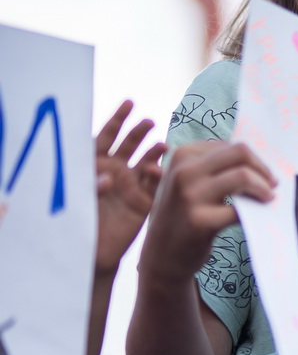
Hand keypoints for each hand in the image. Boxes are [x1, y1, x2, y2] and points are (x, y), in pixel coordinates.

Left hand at [95, 101, 163, 274]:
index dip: (117, 120)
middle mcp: (114, 171)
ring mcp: (130, 185)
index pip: (105, 136)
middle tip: (149, 123)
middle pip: (128, 145)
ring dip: (153, 151)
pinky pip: (154, 184)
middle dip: (139, 131)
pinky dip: (158, 175)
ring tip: (161, 145)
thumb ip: (92, 185)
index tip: (130, 103)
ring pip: (145, 161)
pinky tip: (160, 168)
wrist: (93, 251)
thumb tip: (109, 177)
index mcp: (94, 165)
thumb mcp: (78, 199)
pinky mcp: (143, 201)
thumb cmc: (78, 223)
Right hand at [140, 139, 276, 284]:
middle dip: (263, 169)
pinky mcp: (199, 221)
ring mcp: (189, 195)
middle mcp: (183, 170)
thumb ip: (215, 167)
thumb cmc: (183, 214)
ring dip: (263, 188)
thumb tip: (257, 160)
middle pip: (240, 153)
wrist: (161, 254)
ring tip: (268, 199)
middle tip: (273, 184)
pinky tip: (255, 217)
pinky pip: (239, 210)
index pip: (232, 146)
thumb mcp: (189, 182)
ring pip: (242, 176)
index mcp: (183, 154)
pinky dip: (254, 212)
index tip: (264, 174)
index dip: (254, 160)